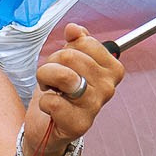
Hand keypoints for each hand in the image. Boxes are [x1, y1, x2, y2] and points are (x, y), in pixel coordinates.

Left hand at [28, 24, 122, 155]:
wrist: (49, 126)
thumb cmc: (61, 92)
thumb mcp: (68, 61)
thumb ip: (75, 42)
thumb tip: (74, 29)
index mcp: (111, 69)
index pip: (85, 41)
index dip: (67, 48)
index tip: (65, 63)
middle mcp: (108, 87)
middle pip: (70, 56)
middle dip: (52, 63)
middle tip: (52, 78)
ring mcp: (95, 106)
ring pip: (64, 76)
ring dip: (46, 78)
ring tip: (49, 88)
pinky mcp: (79, 124)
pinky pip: (53, 101)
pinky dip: (44, 102)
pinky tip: (50, 109)